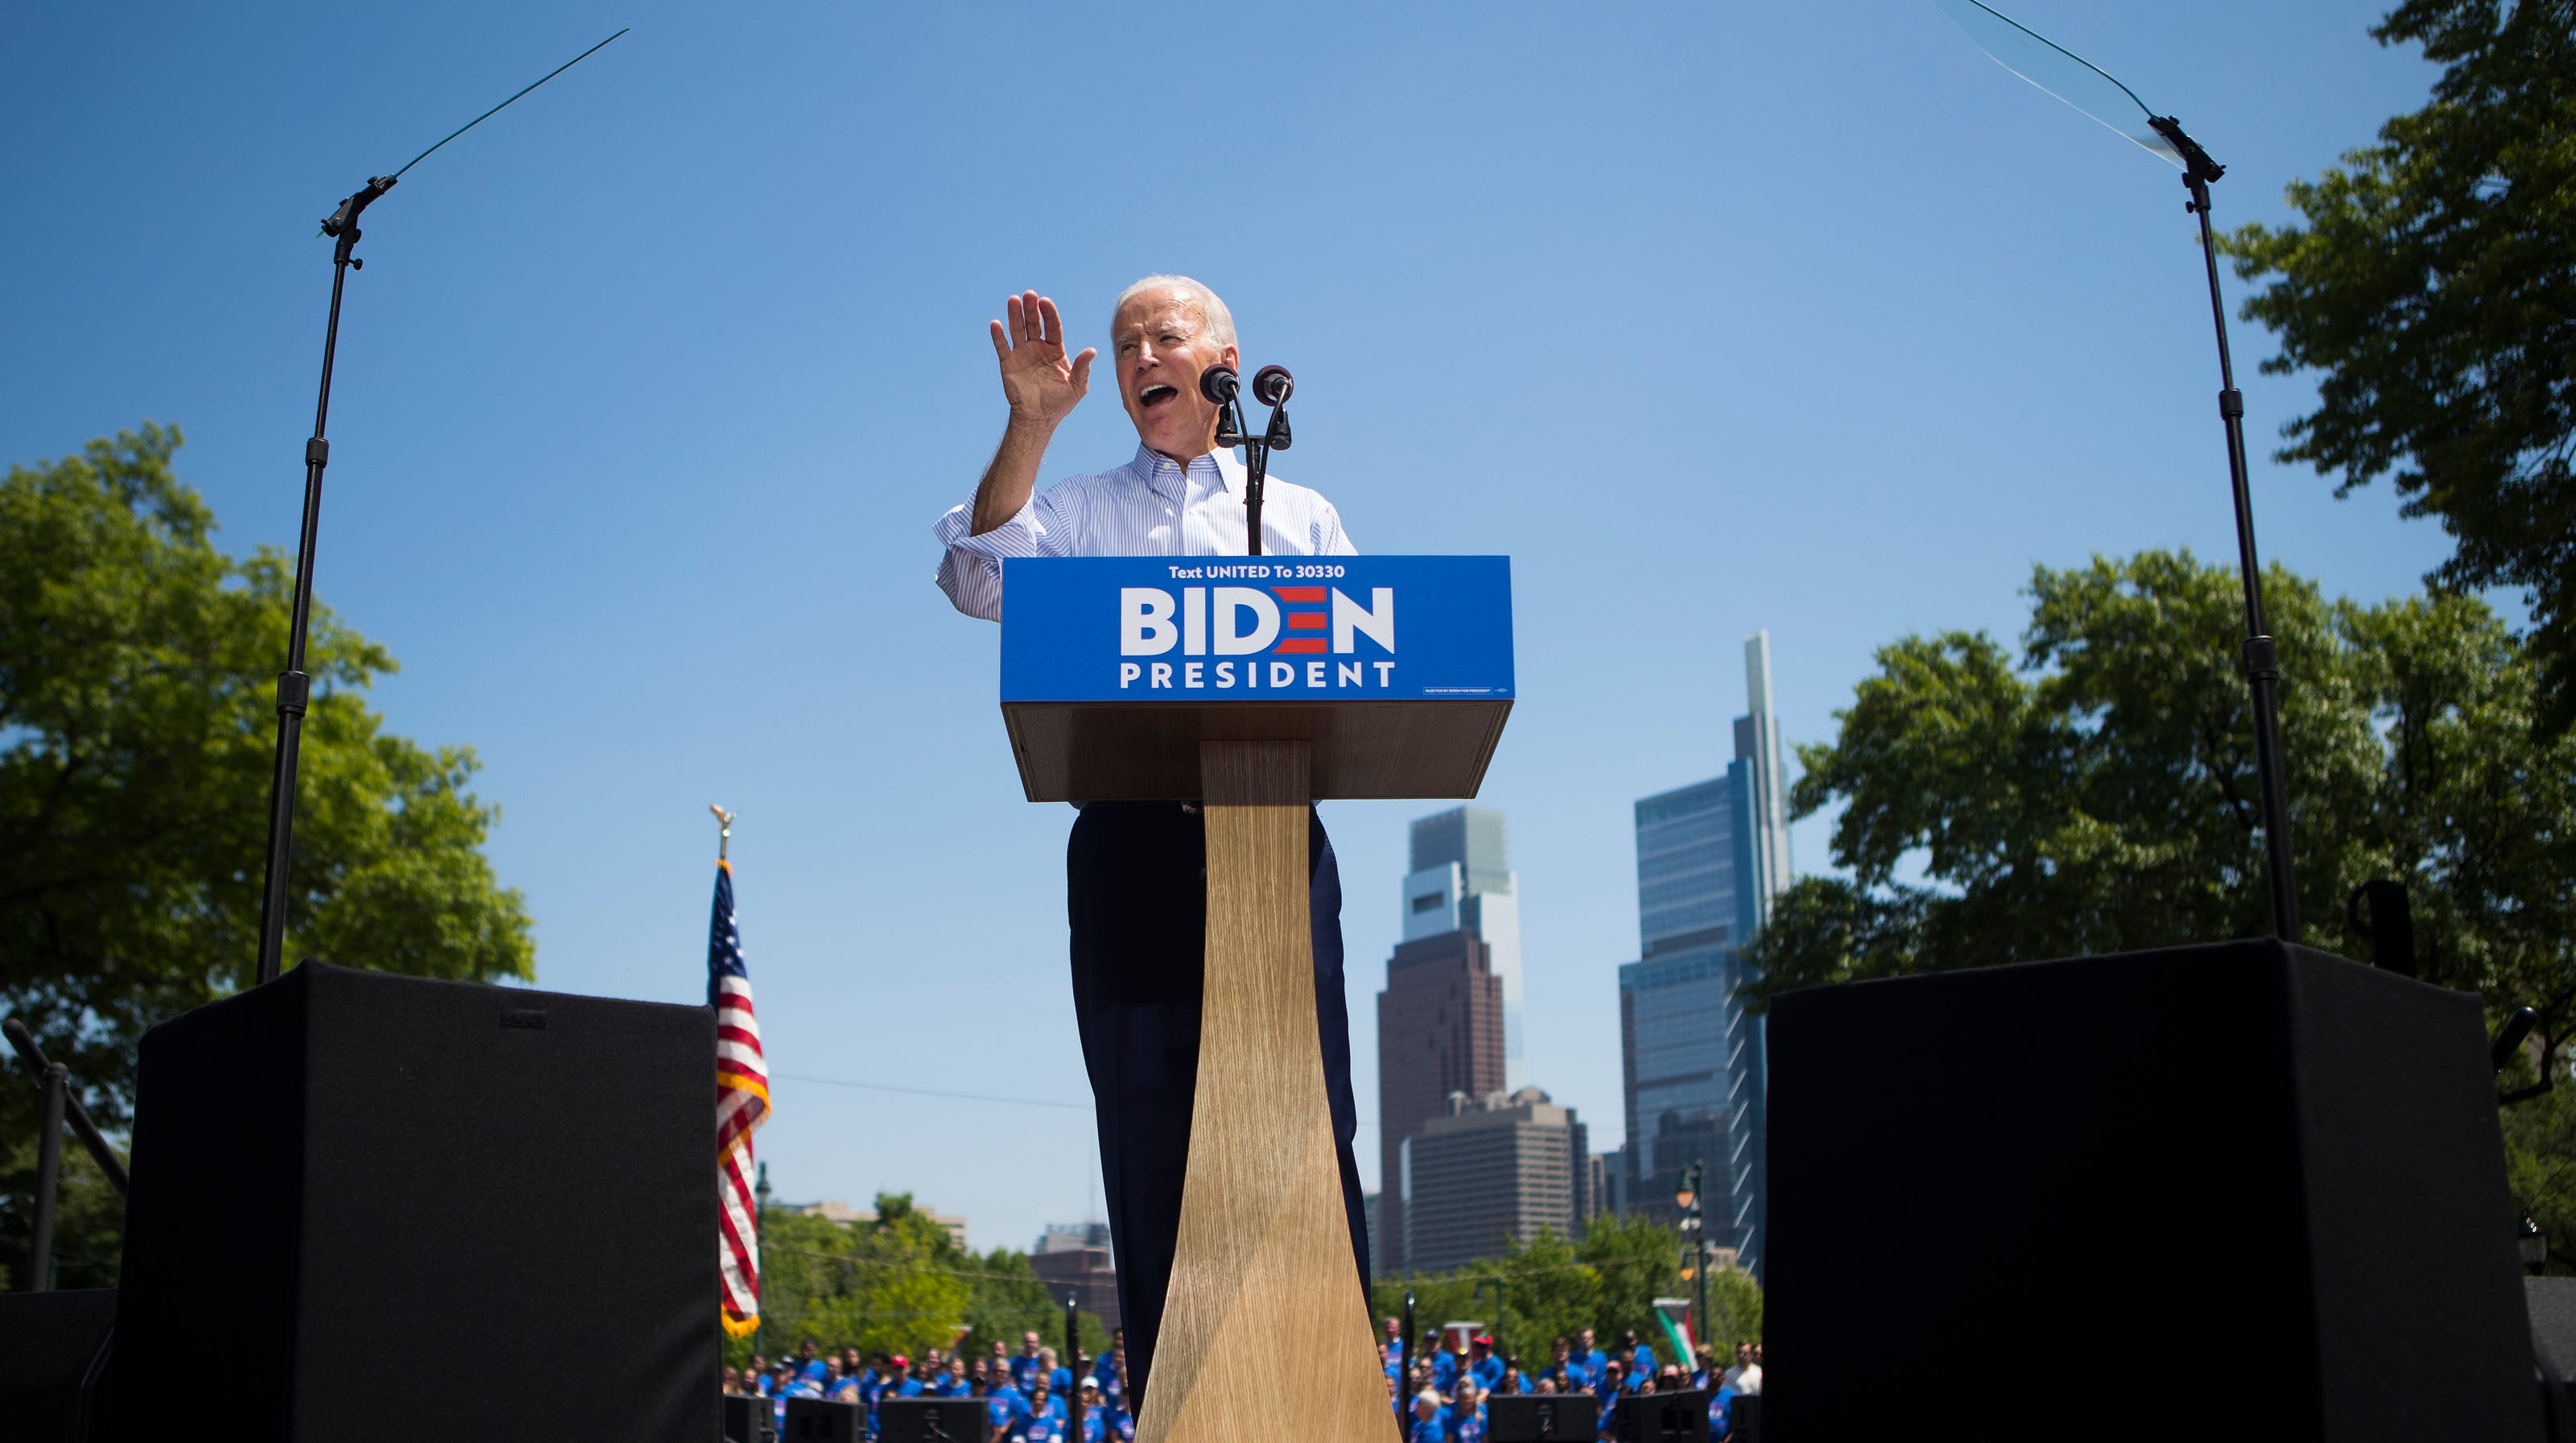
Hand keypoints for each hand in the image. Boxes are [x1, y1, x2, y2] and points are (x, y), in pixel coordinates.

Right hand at [990, 290, 1095, 426]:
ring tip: (1013, 300)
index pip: (1052, 327)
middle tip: (1029, 294)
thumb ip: (1083, 368)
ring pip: (1017, 330)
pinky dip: (998, 336)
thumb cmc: (1059, 403)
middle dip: (1031, 309)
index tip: (1045, 301)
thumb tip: (1091, 350)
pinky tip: (996, 324)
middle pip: (1034, 323)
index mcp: (1055, 350)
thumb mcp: (1077, 386)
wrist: (1038, 419)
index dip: (1049, 314)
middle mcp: (1037, 348)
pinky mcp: (1008, 363)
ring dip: (1015, 315)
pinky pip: (1002, 347)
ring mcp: (1022, 354)